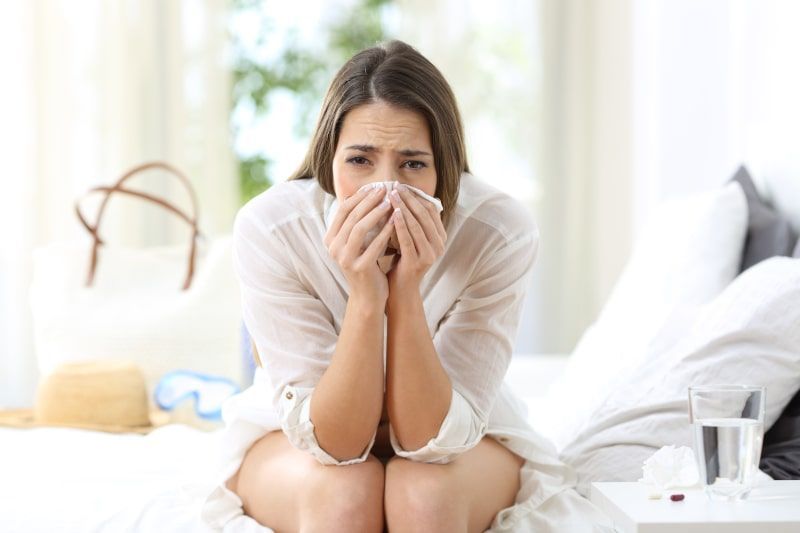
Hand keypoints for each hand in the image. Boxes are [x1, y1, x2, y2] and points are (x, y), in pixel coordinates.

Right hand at [324, 186, 394, 303]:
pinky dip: (385, 231)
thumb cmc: (367, 264)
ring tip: (390, 202)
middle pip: (351, 217)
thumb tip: (366, 193)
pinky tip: (396, 221)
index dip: (359, 196)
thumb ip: (357, 222)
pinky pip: (373, 245)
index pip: (343, 210)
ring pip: (359, 228)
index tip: (375, 185)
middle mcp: (333, 248)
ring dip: (375, 213)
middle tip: (384, 188)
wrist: (368, 296)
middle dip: (369, 200)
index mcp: (331, 239)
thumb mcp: (358, 242)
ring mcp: (344, 259)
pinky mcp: (358, 268)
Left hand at [386, 185, 446, 292]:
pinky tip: (392, 213)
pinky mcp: (418, 262)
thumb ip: (413, 221)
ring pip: (417, 225)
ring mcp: (430, 254)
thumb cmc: (402, 260)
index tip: (401, 185)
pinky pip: (408, 239)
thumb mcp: (411, 238)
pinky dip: (400, 224)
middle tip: (395, 185)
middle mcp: (439, 245)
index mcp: (440, 237)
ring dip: (404, 208)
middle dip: (409, 198)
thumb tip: (407, 194)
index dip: (416, 195)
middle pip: (425, 215)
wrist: (400, 289)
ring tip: (392, 195)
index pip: (430, 209)